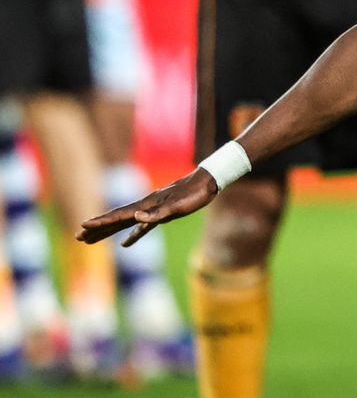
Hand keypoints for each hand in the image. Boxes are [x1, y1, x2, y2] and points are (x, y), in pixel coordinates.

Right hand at [77, 168, 217, 246]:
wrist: (207, 183)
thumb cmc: (193, 194)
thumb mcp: (178, 205)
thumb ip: (157, 213)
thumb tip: (136, 218)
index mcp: (146, 205)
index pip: (119, 215)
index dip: (101, 222)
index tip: (83, 226)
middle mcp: (145, 207)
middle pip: (116, 220)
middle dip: (97, 229)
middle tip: (78, 237)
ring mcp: (152, 211)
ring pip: (125, 223)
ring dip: (108, 232)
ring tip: (91, 240)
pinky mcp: (162, 215)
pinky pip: (142, 227)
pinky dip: (132, 235)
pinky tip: (126, 244)